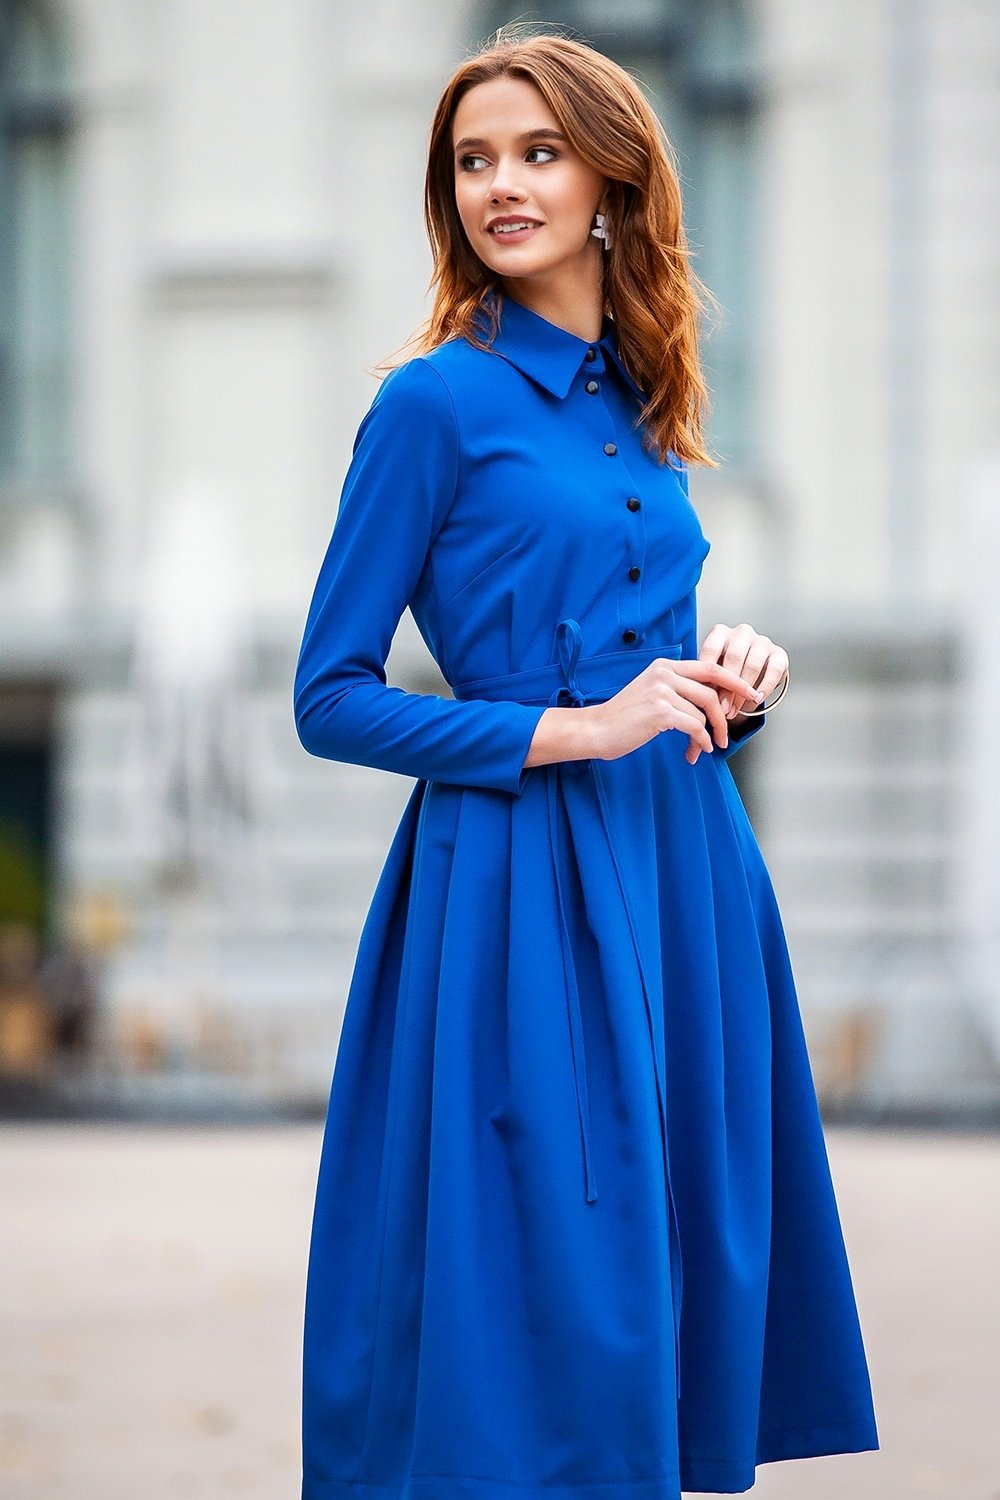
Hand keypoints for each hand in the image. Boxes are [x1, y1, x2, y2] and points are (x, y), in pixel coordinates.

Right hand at [588, 656, 765, 764]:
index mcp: (665, 666)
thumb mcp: (651, 692)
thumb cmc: (624, 717)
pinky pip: (694, 727)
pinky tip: (697, 751)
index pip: (710, 668)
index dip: (734, 681)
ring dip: (706, 736)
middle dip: (724, 717)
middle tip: (726, 736)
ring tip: (700, 749)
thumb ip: (678, 690)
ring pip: (702, 714)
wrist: (596, 729)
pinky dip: (700, 741)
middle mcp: (664, 674)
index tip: (751, 694)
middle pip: (711, 692)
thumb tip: (710, 703)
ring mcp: (662, 691)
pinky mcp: (660, 712)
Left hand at [691, 621, 789, 762]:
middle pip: (732, 658)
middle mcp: (741, 633)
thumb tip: (691, 751)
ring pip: (752, 664)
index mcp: (719, 634)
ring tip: (734, 711)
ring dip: (742, 692)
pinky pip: (774, 670)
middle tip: (721, 712)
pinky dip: (765, 687)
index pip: (710, 653)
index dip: (707, 679)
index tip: (705, 703)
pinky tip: (756, 701)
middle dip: (726, 688)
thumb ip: (698, 703)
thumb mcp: (708, 687)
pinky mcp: (779, 654)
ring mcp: (762, 641)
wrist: (747, 676)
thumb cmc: (720, 683)